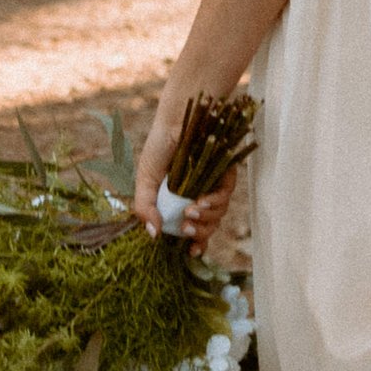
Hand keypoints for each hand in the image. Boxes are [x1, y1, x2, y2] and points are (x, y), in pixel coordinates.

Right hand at [128, 111, 232, 249]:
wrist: (179, 117)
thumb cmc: (160, 145)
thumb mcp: (145, 178)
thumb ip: (144, 206)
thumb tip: (152, 234)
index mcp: (179, 202)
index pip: (191, 230)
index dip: (194, 244)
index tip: (190, 252)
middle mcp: (198, 197)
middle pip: (206, 228)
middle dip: (199, 234)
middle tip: (186, 230)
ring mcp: (212, 187)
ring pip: (217, 217)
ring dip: (205, 220)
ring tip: (189, 212)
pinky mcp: (225, 175)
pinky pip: (224, 198)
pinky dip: (213, 204)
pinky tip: (200, 201)